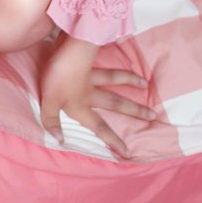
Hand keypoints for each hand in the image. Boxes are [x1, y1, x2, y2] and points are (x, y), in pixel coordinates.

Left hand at [39, 36, 154, 159]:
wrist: (65, 51)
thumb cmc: (56, 78)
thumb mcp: (48, 102)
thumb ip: (52, 121)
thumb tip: (59, 140)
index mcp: (81, 106)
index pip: (100, 127)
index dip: (113, 139)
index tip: (128, 151)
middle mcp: (90, 93)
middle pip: (116, 103)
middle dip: (134, 110)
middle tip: (153, 115)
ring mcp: (90, 75)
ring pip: (114, 80)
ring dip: (130, 81)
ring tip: (145, 83)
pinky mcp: (87, 60)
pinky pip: (105, 63)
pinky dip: (115, 60)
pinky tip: (122, 58)